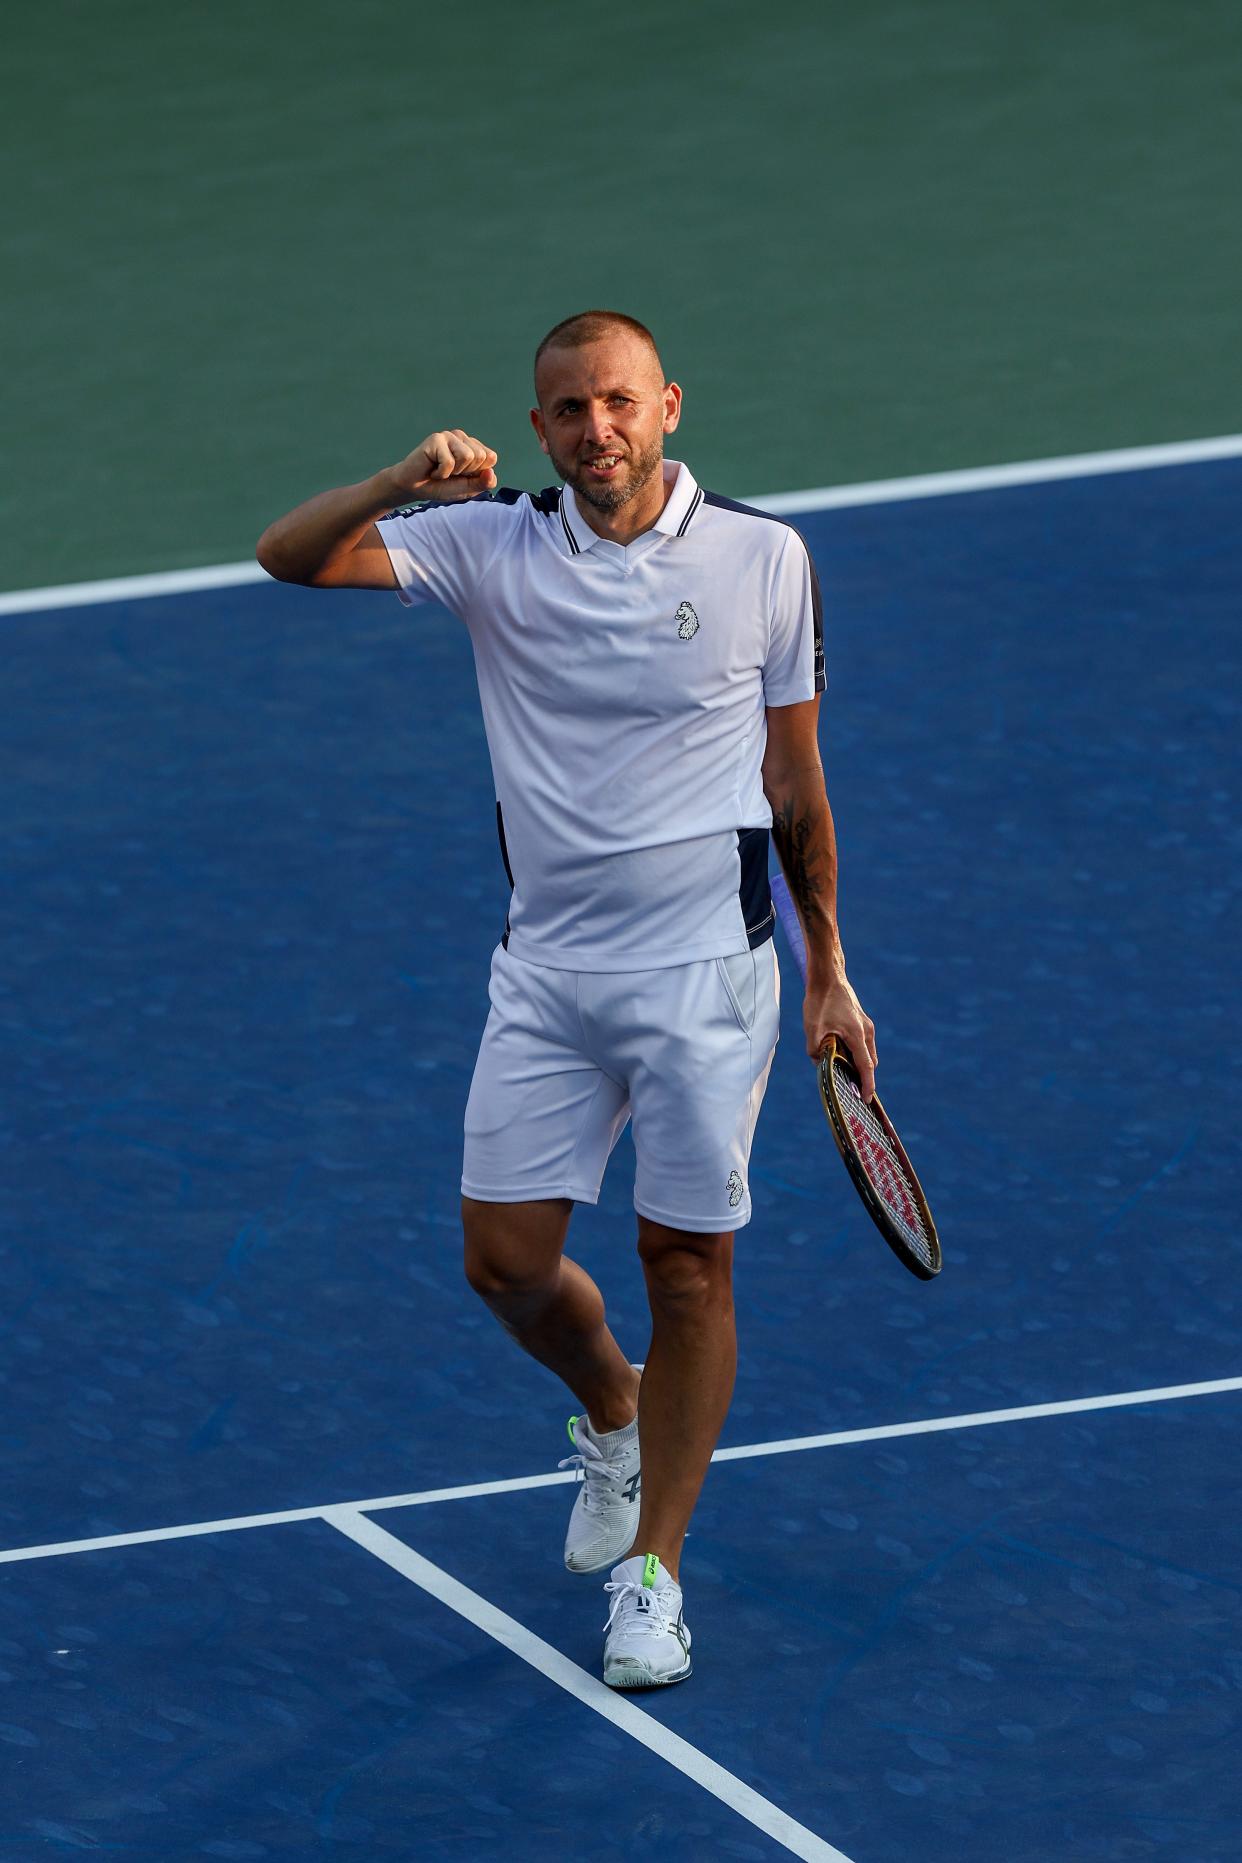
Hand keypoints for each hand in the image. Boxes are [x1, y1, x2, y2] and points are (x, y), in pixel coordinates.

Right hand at [389, 430, 497, 502]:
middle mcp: (462, 438)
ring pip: (467, 457)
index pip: (491, 457)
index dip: (477, 473)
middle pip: (480, 456)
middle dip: (465, 472)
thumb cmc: (441, 486)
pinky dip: (441, 473)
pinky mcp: (436, 439)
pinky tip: (432, 470)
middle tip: (449, 473)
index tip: (461, 476)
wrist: (414, 488)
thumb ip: (483, 483)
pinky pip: (449, 462)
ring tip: (441, 470)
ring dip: (453, 472)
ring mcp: (449, 436)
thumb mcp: (467, 489)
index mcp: (472, 447)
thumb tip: (491, 473)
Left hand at [804, 972, 876, 1101]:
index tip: (868, 1100)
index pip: (866, 1067)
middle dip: (863, 1078)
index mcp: (857, 1035)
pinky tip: (840, 1054)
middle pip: (869, 1062)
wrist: (828, 975)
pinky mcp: (861, 1020)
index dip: (868, 1085)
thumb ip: (814, 1049)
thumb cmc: (820, 1000)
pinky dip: (856, 1053)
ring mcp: (865, 1025)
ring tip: (844, 1075)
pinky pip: (863, 1043)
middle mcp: (866, 1031)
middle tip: (852, 1092)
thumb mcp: (812, 1028)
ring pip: (866, 1052)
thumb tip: (819, 1063)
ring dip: (858, 1064)